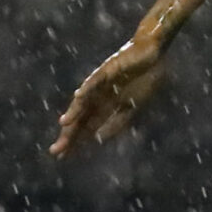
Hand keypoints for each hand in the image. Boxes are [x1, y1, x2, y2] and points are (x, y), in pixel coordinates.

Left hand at [51, 37, 170, 156]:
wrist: (154, 54)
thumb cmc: (146, 78)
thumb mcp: (133, 107)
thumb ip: (118, 122)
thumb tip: (100, 139)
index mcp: (106, 107)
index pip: (86, 126)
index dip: (76, 141)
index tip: (65, 157)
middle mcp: (98, 97)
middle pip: (80, 117)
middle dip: (69, 134)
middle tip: (57, 151)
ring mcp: (101, 84)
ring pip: (83, 101)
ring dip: (74, 113)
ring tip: (64, 125)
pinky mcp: (107, 69)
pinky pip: (95, 80)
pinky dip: (87, 89)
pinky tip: (78, 97)